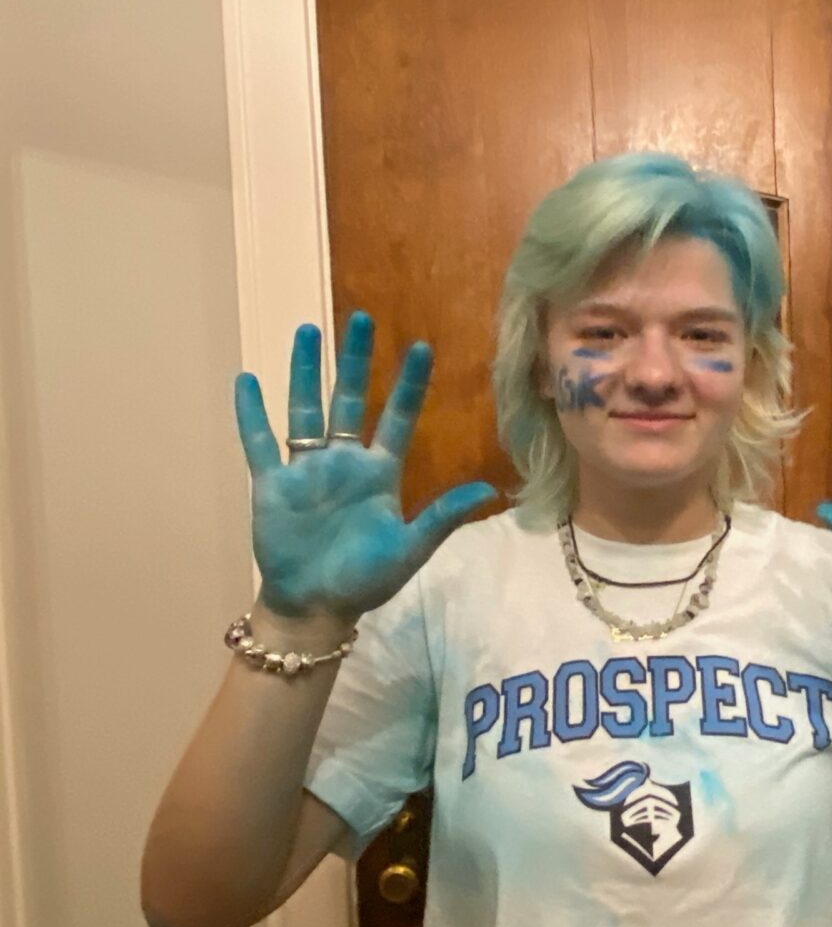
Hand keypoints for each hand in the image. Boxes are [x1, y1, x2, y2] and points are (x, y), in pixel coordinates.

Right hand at [234, 312, 494, 621]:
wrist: (316, 607)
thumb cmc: (366, 581)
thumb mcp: (410, 547)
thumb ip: (443, 516)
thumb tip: (489, 489)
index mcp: (379, 473)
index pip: (398, 418)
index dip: (409, 384)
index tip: (422, 347)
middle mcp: (344, 462)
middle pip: (350, 399)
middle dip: (356, 360)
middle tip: (362, 319)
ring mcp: (307, 470)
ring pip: (305, 409)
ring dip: (305, 371)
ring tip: (308, 330)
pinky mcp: (272, 484)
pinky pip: (259, 441)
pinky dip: (251, 413)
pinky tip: (247, 380)